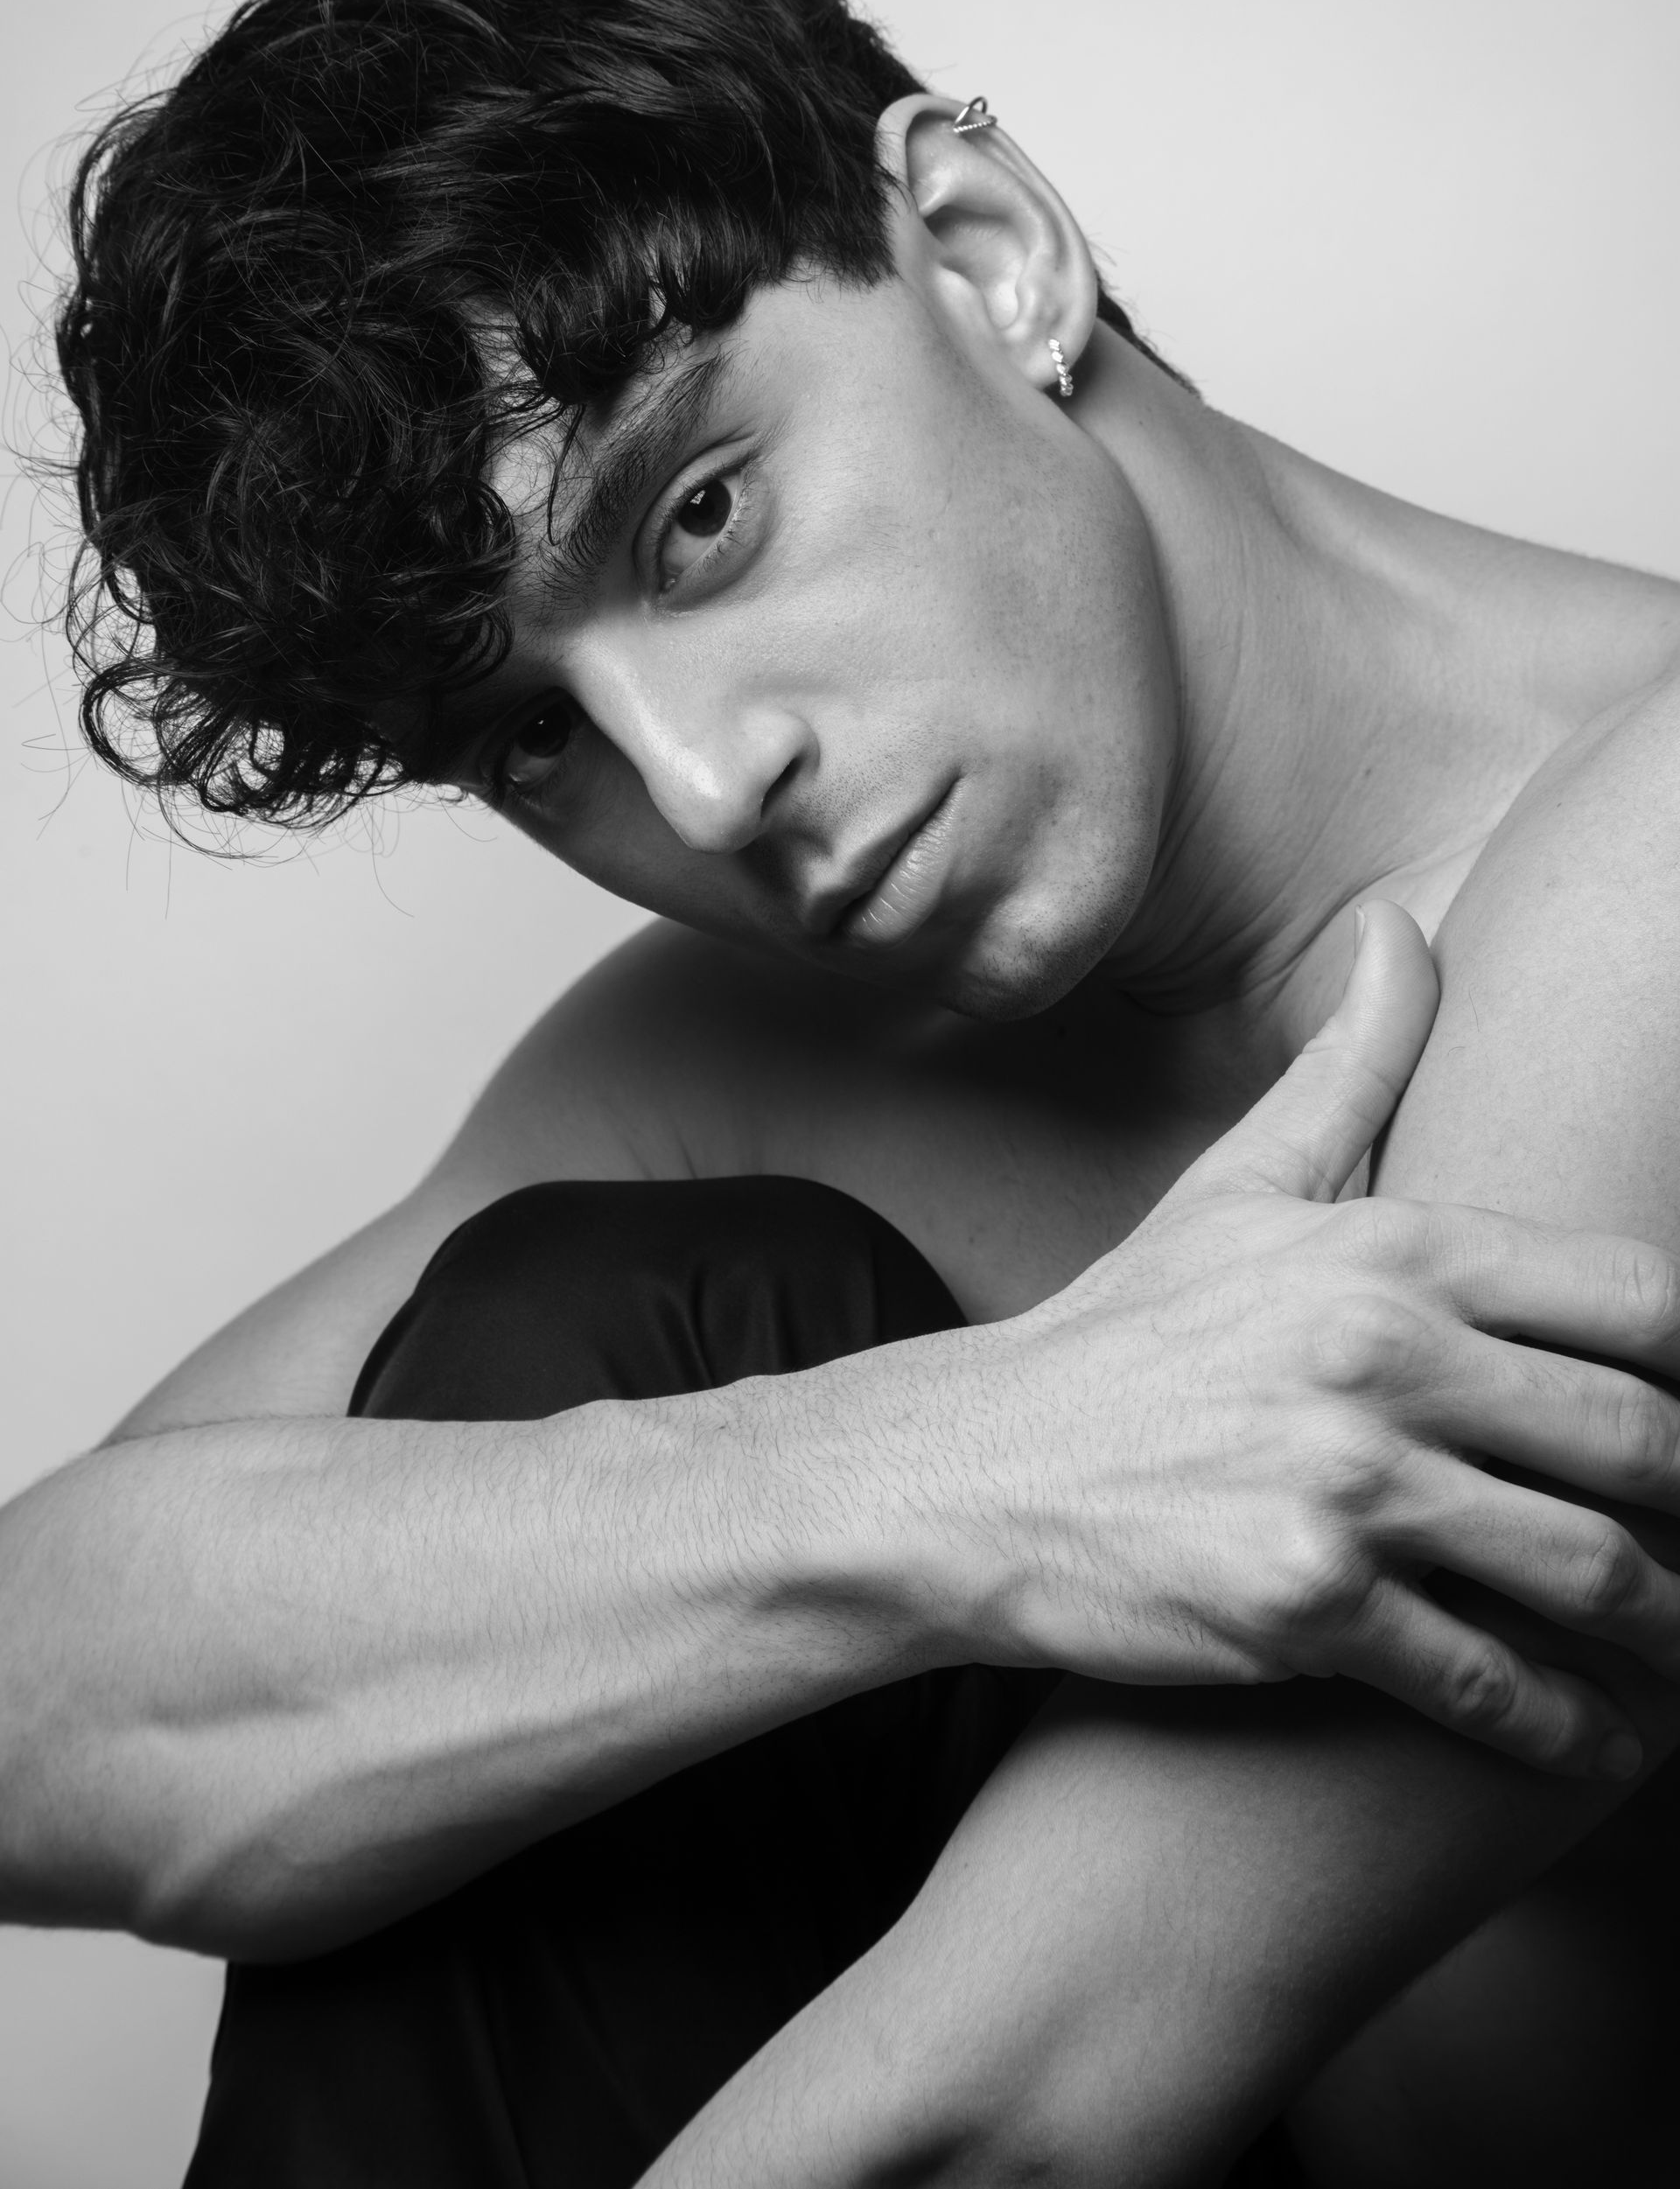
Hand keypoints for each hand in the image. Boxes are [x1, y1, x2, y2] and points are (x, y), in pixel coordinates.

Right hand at [955, 902, 1679, 1777]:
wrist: (973, 1469)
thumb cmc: (1124, 1332)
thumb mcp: (1237, 1183)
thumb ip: (1350, 1062)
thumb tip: (1400, 926)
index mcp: (1389, 1250)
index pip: (1637, 1298)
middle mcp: (1381, 1355)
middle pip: (1643, 1440)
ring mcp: (1345, 1483)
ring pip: (1593, 1571)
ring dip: (1668, 1631)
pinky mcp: (1306, 1605)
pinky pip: (1490, 1684)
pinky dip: (1568, 1731)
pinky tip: (1599, 1744)